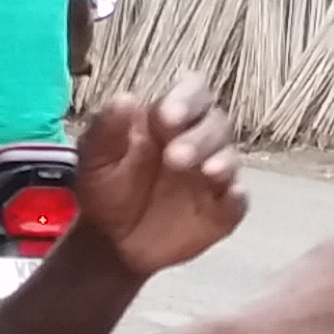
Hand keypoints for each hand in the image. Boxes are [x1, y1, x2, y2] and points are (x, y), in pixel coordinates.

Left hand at [73, 71, 245, 272]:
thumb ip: (107, 130)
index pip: (193, 91)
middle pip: (216, 123)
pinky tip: (231, 196)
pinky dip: (238, 197)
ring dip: (222, 162)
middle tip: (175, 156)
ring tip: (207, 172)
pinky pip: (238, 201)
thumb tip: (125, 98)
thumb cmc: (104, 189)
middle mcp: (197, 140)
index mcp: (168, 118)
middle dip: (200, 136)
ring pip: (230, 157)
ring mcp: (212, 176)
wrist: (109, 242)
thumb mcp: (95, 158)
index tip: (168, 115)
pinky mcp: (221, 210)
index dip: (187, 97)